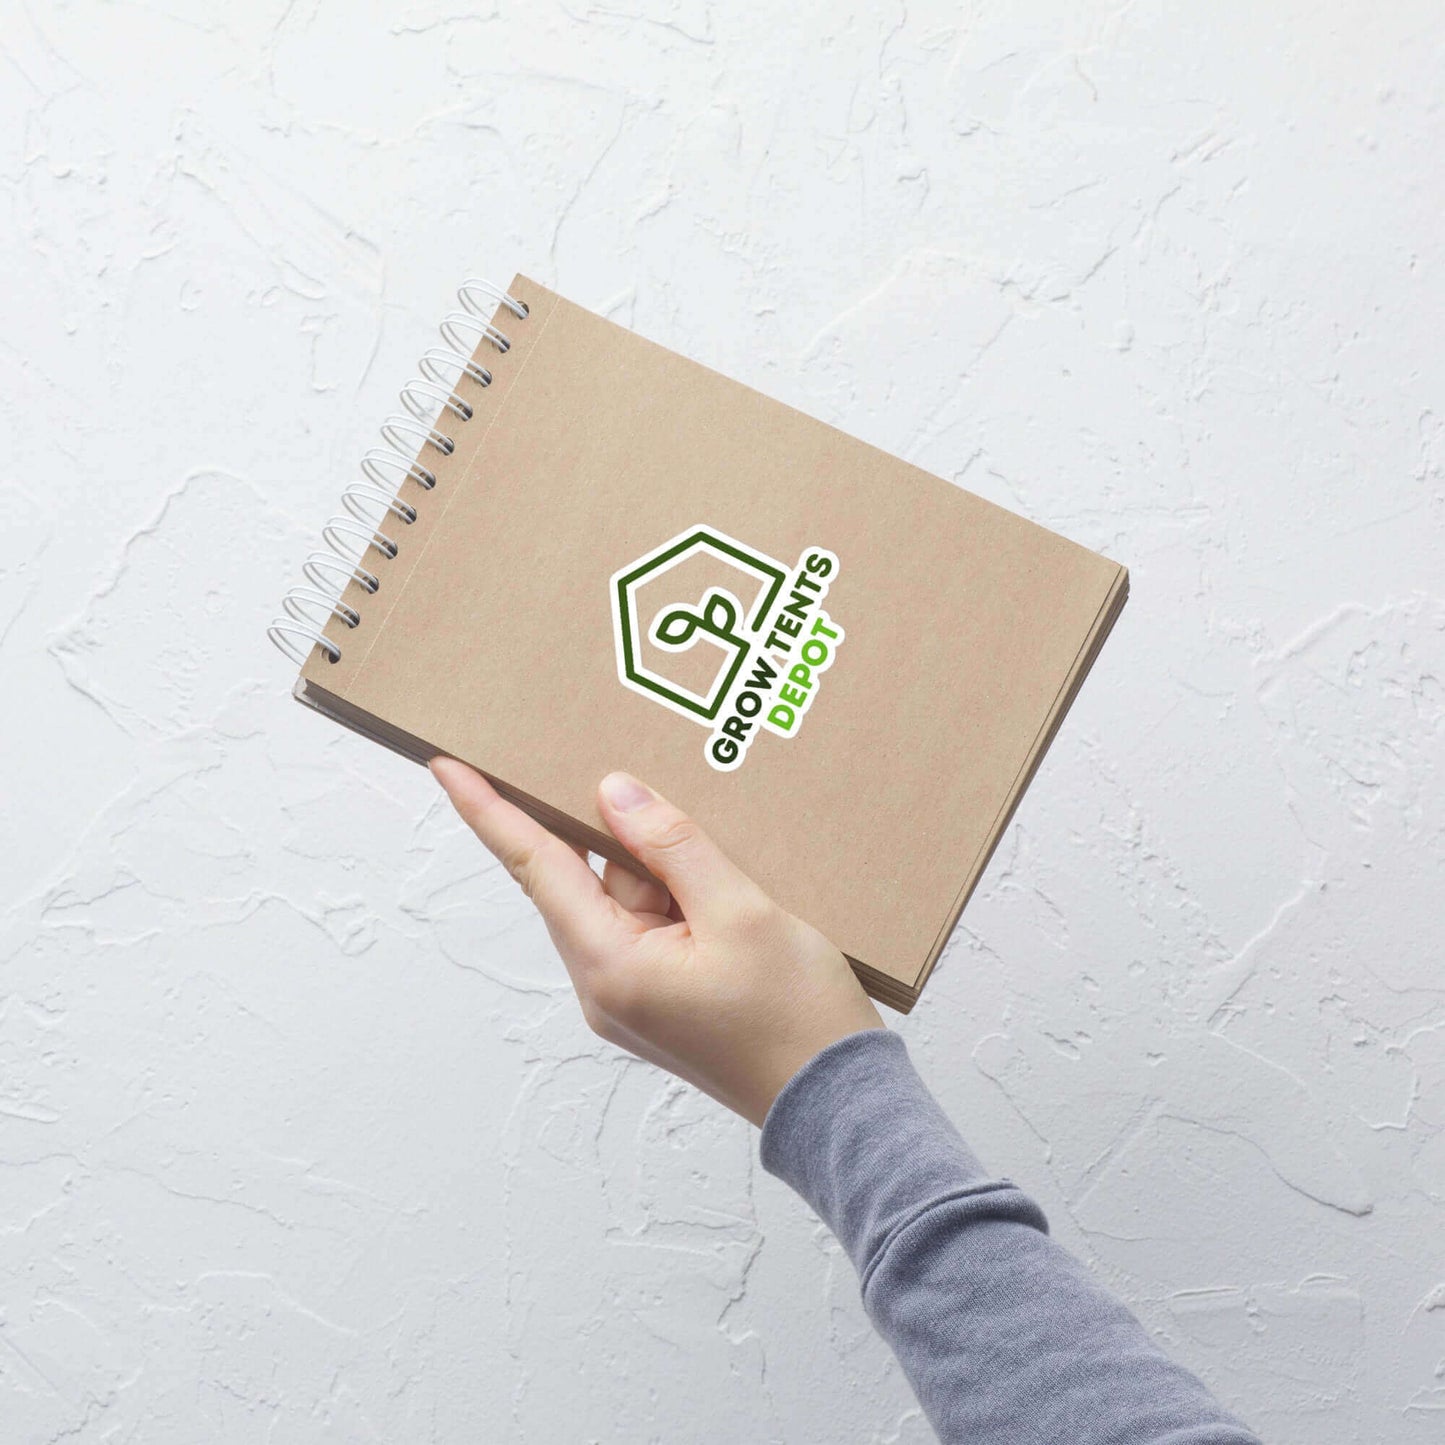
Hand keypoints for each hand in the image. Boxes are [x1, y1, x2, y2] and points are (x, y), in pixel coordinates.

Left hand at [430, 759, 884, 1125]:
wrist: (838, 1107)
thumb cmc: (796, 1018)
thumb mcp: (741, 912)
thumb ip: (672, 846)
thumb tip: (613, 793)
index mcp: (610, 965)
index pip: (536, 867)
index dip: (489, 812)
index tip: (448, 766)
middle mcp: (605, 985)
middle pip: (588, 879)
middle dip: (621, 833)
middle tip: (646, 778)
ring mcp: (633, 997)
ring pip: (628, 900)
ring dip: (667, 869)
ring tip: (731, 865)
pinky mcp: (663, 1001)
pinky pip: (654, 926)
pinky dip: (680, 896)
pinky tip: (728, 886)